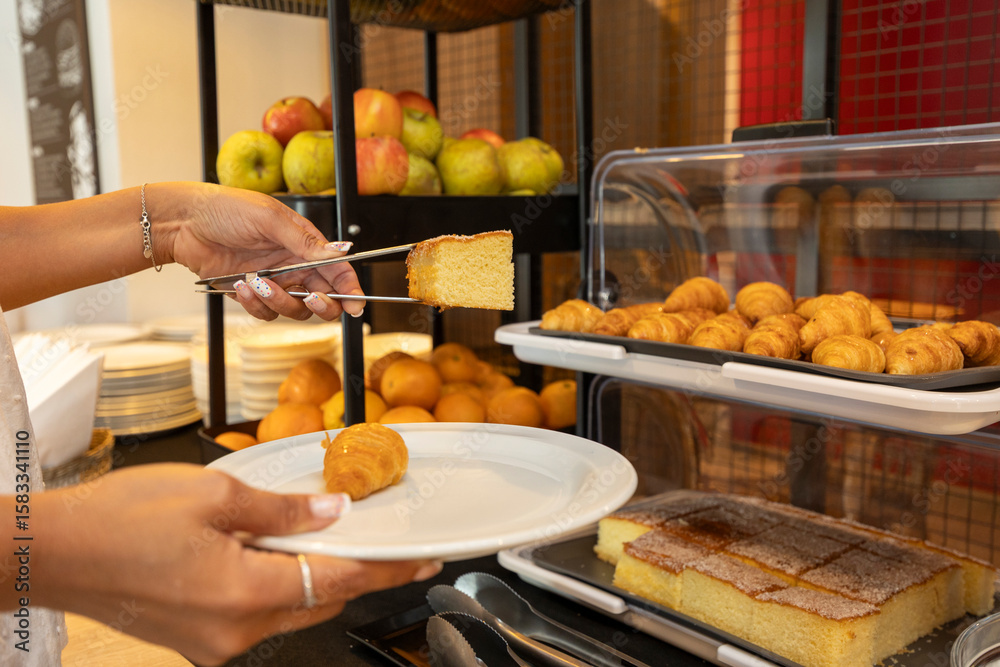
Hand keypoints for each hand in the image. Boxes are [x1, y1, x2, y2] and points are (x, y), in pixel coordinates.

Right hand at [28, 464, 440, 665]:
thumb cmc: (121, 518)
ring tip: (309, 530)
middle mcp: (236, 630)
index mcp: (246, 593)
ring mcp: (216, 642)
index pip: (341, 579)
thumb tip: (335, 512)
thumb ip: (285, 508)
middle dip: (349, 565)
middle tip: (370, 532)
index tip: (425, 560)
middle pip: (320, 596)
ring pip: (291, 606)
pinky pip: (258, 612)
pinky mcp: (199, 640)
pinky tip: (265, 549)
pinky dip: (274, 582)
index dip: (389, 567)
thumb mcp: (216, 494)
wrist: (54, 551)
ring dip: (309, 571)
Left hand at [160, 182, 365, 320]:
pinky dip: (256, 305)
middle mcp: (293, 265)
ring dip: (280, 302)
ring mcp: (273, 282)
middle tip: (312, 299)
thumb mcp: (270, 219)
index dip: (351, 288)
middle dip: (323, 304)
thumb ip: (306, 241)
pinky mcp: (251, 295)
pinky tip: (241, 286)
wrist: (183, 223)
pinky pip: (265, 313)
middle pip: (323, 297)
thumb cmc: (226, 209)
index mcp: (304, 244)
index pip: (337, 270)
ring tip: (258, 284)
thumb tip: (341, 251)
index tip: (357, 305)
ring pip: (294, 309)